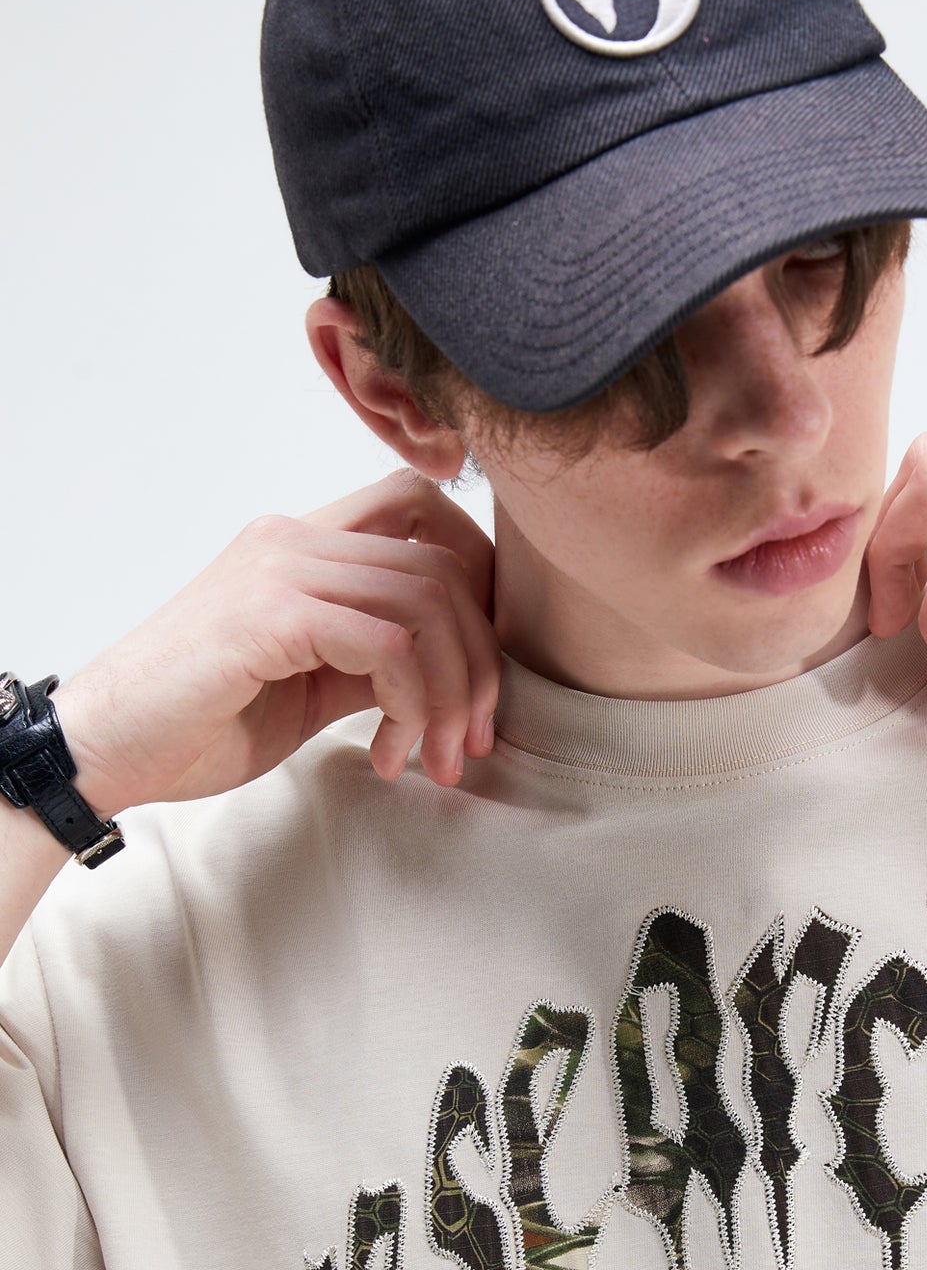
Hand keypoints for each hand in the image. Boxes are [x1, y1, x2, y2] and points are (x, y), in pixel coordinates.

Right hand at [49, 469, 500, 817]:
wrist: (104, 748)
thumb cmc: (196, 723)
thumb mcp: (312, 686)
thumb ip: (376, 660)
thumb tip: (452, 669)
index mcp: (300, 545)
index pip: (421, 511)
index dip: (477, 580)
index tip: (480, 672)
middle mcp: (293, 539)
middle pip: (442, 562)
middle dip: (481, 662)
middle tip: (471, 741)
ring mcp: (281, 570)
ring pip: (427, 603)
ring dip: (451, 695)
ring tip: (434, 758)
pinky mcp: (272, 615)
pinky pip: (389, 644)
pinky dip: (412, 706)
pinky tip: (386, 754)